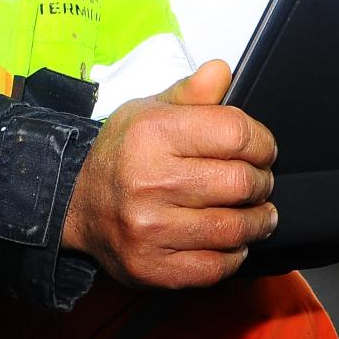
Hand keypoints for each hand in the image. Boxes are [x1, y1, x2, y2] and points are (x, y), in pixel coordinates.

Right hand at [61, 59, 277, 288]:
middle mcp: (149, 182)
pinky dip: (234, 253)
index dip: (262, 142)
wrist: (76, 205)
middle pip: (241, 183)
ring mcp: (150, 230)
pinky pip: (217, 266)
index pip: (236, 134)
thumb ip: (191, 92)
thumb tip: (221, 70)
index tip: (261, 149)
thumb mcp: (149, 111)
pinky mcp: (154, 268)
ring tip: (255, 212)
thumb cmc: (121, 155)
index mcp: (152, 134)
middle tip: (257, 181)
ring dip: (257, 220)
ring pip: (235, 228)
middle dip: (261, 181)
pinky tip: (229, 239)